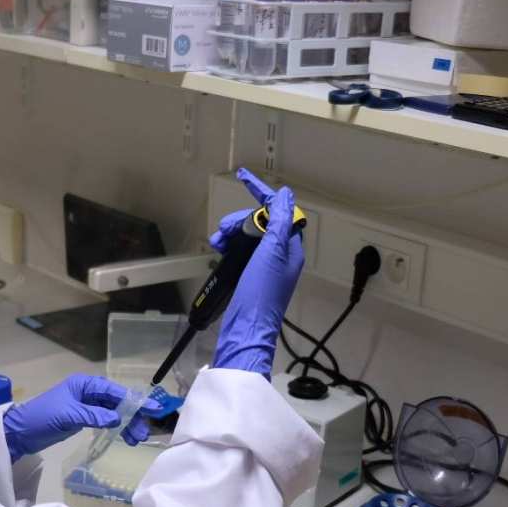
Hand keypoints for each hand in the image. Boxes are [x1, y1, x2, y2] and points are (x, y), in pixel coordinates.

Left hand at [2, 375, 161, 462]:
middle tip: (143, 433)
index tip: (152, 408)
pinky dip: (116, 429)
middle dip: (132, 417)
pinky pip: (106, 421)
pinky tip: (124, 439)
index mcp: (84, 384)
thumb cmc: (42, 417)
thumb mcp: (68, 415)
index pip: (114, 391)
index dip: (134, 400)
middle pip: (117, 402)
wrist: (21, 432)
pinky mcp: (83, 418)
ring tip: (136, 440)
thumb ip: (93, 416)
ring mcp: (86, 405)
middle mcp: (88, 392)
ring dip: (126, 425)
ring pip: (114, 413)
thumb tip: (117, 418)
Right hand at [210, 169, 304, 377]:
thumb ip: (280, 223)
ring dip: (231, 233)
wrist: (245, 329)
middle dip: (239, 221)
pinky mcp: (248, 276)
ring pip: (247, 237)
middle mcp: (279, 256)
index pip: (280, 211)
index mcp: (290, 248)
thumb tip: (286, 195)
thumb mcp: (272, 253)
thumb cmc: (260, 293)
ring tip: (217, 242)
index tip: (242, 177)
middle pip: (260, 223)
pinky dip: (229, 247)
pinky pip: (239, 252)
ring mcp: (263, 267)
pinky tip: (219, 251)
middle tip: (223, 231)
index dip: (262, 193)